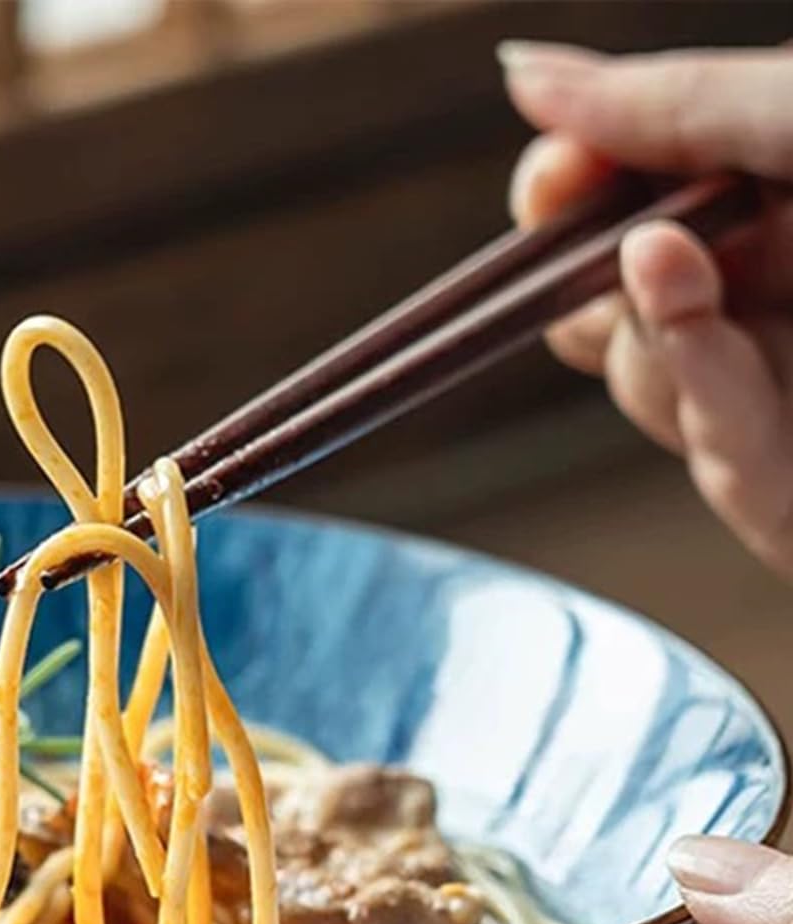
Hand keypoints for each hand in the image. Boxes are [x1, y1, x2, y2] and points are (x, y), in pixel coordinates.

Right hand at [499, 42, 792, 578]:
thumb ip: (666, 103)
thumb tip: (518, 75)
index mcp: (772, 200)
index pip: (619, 210)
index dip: (563, 203)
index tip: (549, 185)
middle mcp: (770, 295)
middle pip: (596, 307)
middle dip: (582, 286)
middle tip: (625, 249)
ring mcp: (779, 391)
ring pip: (634, 381)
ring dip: (652, 334)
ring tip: (709, 274)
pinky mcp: (786, 487)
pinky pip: (706, 441)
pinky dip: (693, 372)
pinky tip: (694, 299)